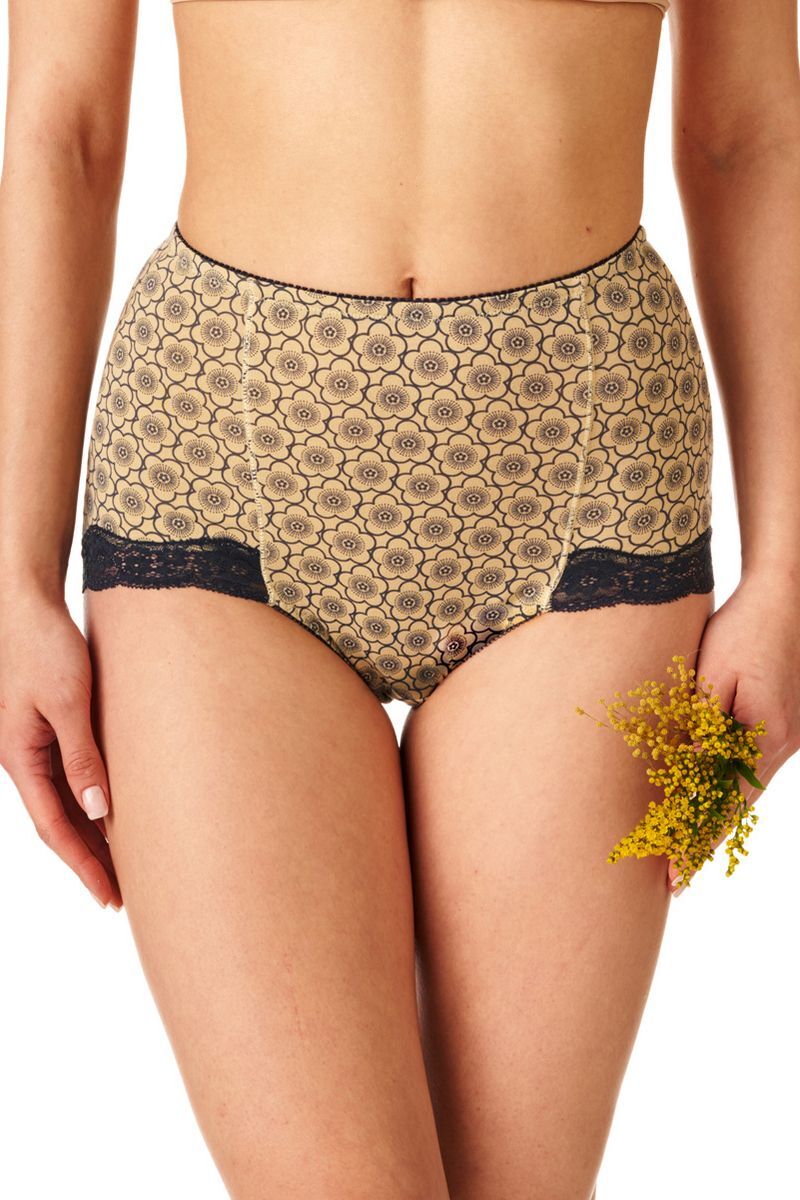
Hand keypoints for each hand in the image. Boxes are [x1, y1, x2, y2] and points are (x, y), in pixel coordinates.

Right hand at [0, 590, 121, 908]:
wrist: (29, 606)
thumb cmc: (45, 647)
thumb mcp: (67, 702)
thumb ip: (82, 755)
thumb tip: (98, 810)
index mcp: (20, 758)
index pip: (55, 827)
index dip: (82, 864)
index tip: (109, 894)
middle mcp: (25, 759)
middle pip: (59, 823)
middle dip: (88, 861)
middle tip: (122, 895)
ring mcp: (37, 745)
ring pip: (66, 803)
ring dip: (92, 835)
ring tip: (123, 864)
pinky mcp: (52, 728)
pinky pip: (71, 777)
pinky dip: (92, 801)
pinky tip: (114, 812)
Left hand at [668, 573, 799, 893]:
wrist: (784, 596)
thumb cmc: (743, 630)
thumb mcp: (713, 677)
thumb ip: (701, 725)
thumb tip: (681, 772)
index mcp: (764, 738)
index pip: (723, 806)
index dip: (695, 842)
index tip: (674, 875)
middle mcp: (779, 745)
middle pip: (735, 806)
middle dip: (701, 841)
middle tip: (673, 878)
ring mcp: (784, 735)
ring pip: (742, 789)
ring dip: (713, 818)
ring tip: (685, 848)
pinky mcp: (780, 722)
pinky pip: (748, 766)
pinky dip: (726, 789)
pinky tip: (710, 800)